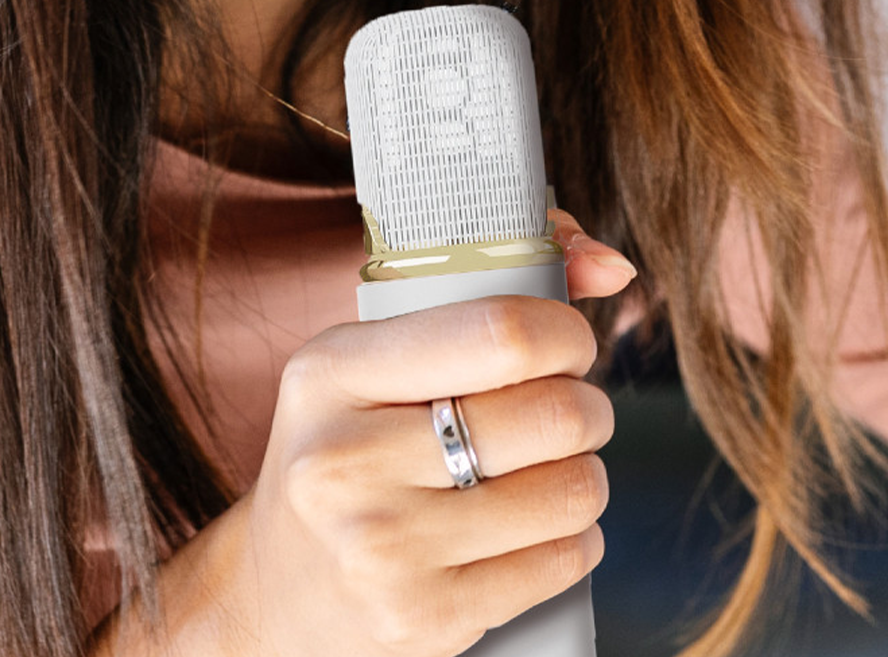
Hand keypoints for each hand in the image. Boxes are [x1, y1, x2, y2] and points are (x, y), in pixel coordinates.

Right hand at [95, 234, 635, 656]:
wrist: (273, 596)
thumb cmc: (352, 447)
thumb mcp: (380, 357)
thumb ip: (500, 289)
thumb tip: (614, 266)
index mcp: (333, 372)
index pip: (502, 332)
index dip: (566, 334)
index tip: (569, 346)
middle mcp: (345, 462)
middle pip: (551, 414)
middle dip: (589, 408)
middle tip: (570, 413)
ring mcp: (381, 551)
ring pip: (571, 491)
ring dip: (586, 476)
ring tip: (552, 471)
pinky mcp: (421, 621)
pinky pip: (562, 561)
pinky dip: (576, 539)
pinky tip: (537, 529)